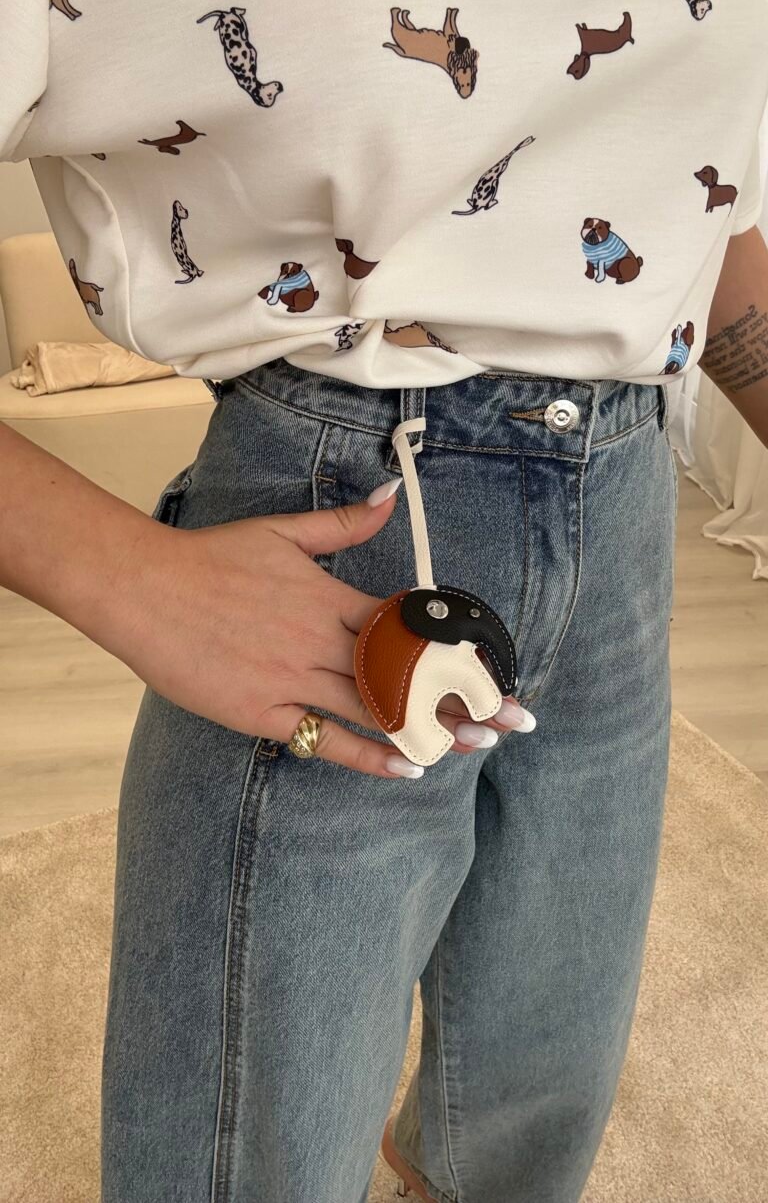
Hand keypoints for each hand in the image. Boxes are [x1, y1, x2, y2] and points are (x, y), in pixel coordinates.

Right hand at [115, 482, 534, 778]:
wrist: (143, 587)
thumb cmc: (210, 557)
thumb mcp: (281, 531)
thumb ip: (341, 523)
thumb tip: (389, 497)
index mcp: (329, 596)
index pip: (408, 627)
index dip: (456, 649)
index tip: (496, 666)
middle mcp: (319, 640)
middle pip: (405, 673)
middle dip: (463, 697)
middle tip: (512, 721)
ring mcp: (290, 678)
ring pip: (373, 708)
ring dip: (429, 728)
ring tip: (477, 745)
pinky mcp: (260, 711)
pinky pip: (324, 740)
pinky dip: (367, 756)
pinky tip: (406, 768)